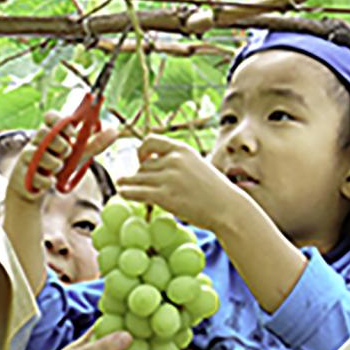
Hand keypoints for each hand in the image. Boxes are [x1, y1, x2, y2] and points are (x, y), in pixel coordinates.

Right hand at [7, 110, 118, 201]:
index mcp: (51, 133)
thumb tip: (115, 130)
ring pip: (42, 155)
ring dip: (55, 164)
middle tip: (67, 152)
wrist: (37, 187)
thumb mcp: (78, 154)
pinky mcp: (24, 173)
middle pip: (45, 133)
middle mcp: (37, 141)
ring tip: (58, 168)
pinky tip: (49, 182)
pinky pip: (39, 176)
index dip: (62, 121)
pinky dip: (47, 181)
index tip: (73, 132)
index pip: (51, 116)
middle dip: (61, 144)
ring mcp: (29, 156)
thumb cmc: (58, 165)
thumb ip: (95, 143)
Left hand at [116, 135, 239, 231]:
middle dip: (139, 174)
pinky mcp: (165, 196)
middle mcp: (174, 160)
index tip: (142, 160)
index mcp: (182, 149)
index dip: (142, 150)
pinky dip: (127, 192)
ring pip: (138, 178)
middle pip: (144, 165)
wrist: (228, 208)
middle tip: (133, 181)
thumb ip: (179, 162)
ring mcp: (168, 178)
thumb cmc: (215, 190)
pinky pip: (138, 192)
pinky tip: (122, 194)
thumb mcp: (198, 165)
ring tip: (121, 186)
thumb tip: (157, 164)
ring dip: (129, 183)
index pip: (151, 141)